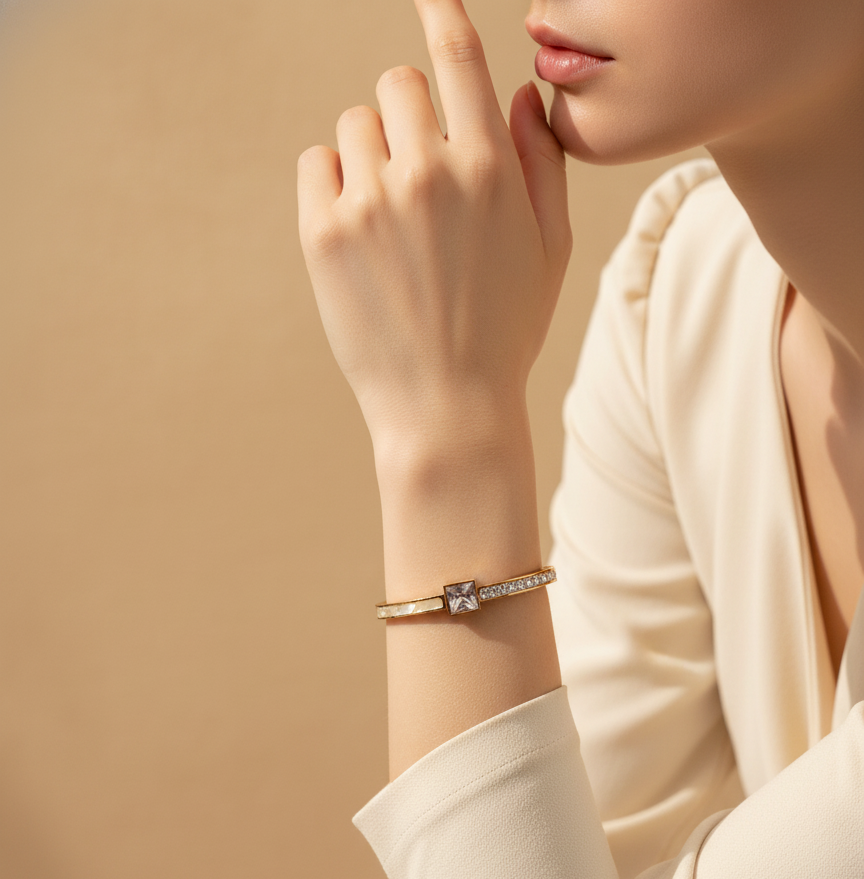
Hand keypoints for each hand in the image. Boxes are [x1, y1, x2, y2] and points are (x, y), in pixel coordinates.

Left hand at [297, 0, 571, 469]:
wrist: (446, 408)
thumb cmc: (504, 331)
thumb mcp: (549, 249)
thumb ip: (541, 161)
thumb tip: (517, 93)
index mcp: (491, 167)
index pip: (458, 55)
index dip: (440, 9)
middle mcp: (428, 171)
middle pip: (397, 82)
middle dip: (409, 118)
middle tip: (418, 179)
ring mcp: (371, 200)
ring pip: (355, 125)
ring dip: (371, 156)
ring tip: (392, 225)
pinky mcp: (322, 232)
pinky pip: (317, 163)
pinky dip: (334, 185)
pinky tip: (359, 234)